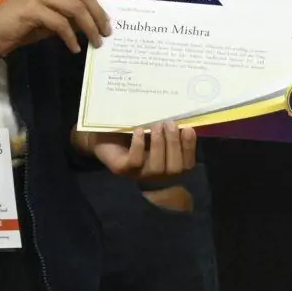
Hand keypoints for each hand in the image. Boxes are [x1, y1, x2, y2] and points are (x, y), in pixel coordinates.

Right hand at [0, 0, 110, 56]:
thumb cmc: (18, 26)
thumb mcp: (49, 18)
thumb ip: (68, 15)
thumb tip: (94, 22)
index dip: (96, 5)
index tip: (105, 22)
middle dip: (97, 14)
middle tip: (105, 33)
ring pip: (74, 7)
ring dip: (88, 27)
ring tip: (95, 43)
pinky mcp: (30, 9)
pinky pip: (60, 23)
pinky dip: (71, 37)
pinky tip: (74, 48)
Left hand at [74, 121, 197, 179]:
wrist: (102, 133)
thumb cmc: (132, 130)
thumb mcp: (153, 128)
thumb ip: (169, 128)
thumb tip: (185, 117)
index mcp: (167, 163)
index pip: (186, 164)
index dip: (190, 148)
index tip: (188, 129)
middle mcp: (156, 173)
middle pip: (174, 168)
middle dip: (174, 145)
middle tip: (169, 123)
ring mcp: (138, 173)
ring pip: (156, 167)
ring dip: (159, 144)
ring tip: (156, 125)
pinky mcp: (122, 169)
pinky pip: (135, 162)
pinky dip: (138, 146)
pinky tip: (138, 131)